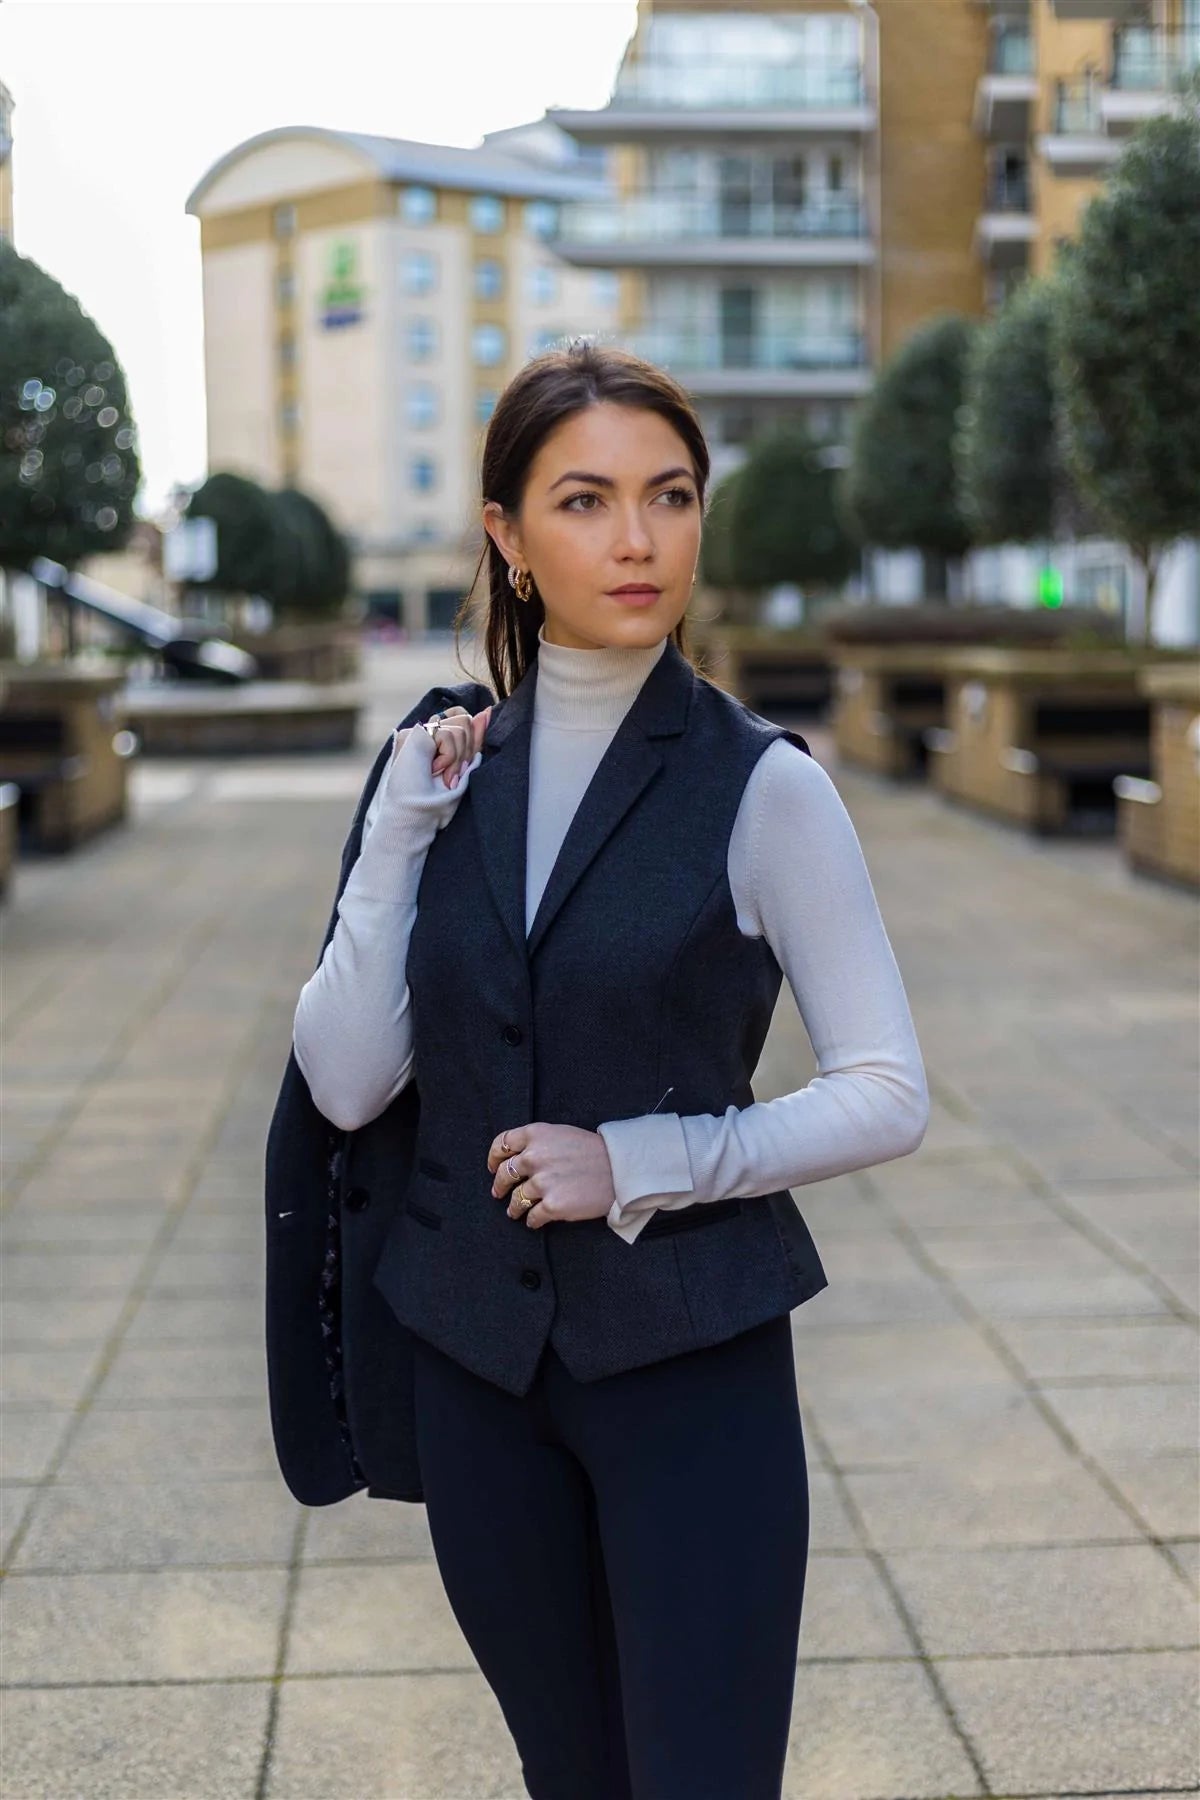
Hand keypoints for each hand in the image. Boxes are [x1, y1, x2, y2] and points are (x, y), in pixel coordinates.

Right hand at [395, 704, 491, 789]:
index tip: (466, 764)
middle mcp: (428, 730)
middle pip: (465, 720)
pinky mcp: (414, 733)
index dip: (473, 735)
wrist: (416, 813)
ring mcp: (419, 731)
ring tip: (443, 776)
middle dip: (467, 752)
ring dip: (457, 759)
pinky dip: (448, 758)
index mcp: (440, 737)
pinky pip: (448, 735)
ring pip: (460, 728)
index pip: (463, 717)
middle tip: (453, 776)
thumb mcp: (463, 765)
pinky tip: (433, 770)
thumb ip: (474, 740)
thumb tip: (487, 711)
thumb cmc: (438, 798)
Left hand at [486, 1123, 615, 1228]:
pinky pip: (532, 1217)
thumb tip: (516, 1158)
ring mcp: (543, 1183)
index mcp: (536, 1135)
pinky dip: (532, 1220)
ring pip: (516, 1199)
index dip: (494, 1158)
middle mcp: (535, 1157)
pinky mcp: (553, 1206)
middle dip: (499, 1186)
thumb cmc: (594, 1151)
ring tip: (516, 1211)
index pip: (502, 1144)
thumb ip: (537, 1142)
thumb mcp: (561, 1134)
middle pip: (504, 1174)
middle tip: (499, 1192)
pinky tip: (535, 1220)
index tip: (493, 1167)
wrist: (620, 1170)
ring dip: (514, 1207)